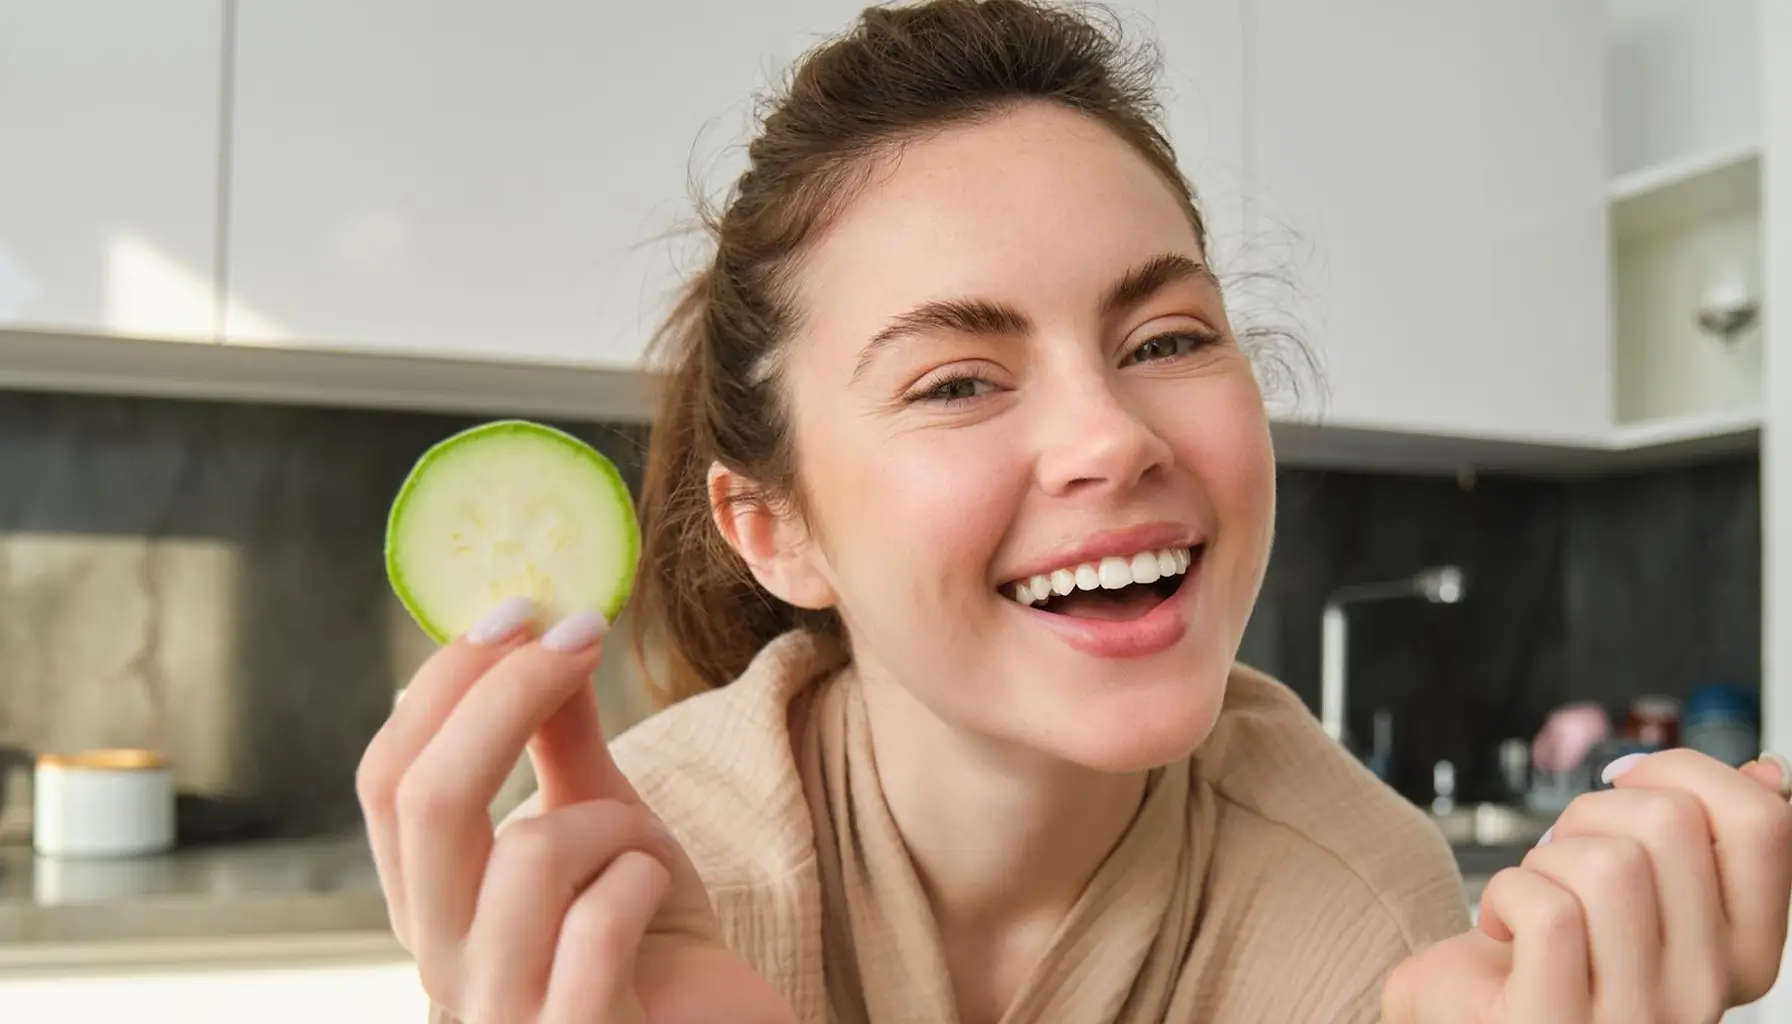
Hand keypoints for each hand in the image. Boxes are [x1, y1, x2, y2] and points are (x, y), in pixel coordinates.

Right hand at [356, 598, 796, 1023]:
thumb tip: (538, 629)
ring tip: (639, 851)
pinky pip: (597, 926)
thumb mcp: (605, 827)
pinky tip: (656, 900)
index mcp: (431, 906)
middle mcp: (441, 967)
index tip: (521, 609)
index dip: (445, 683)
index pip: (386, 780)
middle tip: (579, 636)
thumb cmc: (654, 944)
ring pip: (528, 855)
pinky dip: (643, 883)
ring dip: (610, 821)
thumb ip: (559, 745)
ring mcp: (498, 1018)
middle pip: (425, 802)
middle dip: (504, 697)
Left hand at [1383, 748, 1791, 1022]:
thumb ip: (1700, 843)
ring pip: (1609, 863)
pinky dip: (1506, 892)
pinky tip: (1500, 925)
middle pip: (1671, 823)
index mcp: (1741, 951)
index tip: (1629, 785)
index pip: (1762, 825)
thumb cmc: (1550, 950)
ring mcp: (1637, 1017)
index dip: (1685, 771)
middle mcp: (1706, 991)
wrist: (1474, 1011)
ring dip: (1546, 858)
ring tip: (1535, 894)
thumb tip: (1764, 774)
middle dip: (1592, 810)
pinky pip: (1549, 911)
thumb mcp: (1640, 893)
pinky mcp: (1556, 1022)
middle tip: (1563, 853)